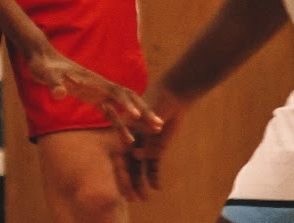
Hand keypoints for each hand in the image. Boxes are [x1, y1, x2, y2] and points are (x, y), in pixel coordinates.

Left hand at [27, 49, 163, 145]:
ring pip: (123, 106)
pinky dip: (121, 123)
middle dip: (144, 110)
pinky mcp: (92, 97)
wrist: (41, 59)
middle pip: (128, 98)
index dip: (127, 104)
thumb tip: (59, 93)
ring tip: (153, 132)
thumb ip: (54, 84)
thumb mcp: (46, 75)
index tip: (139, 117)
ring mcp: (97, 92)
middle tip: (159, 125)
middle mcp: (100, 85)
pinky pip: (111, 112)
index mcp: (93, 80)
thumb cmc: (44, 66)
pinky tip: (127, 138)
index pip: (116, 92)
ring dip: (138, 118)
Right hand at [111, 85, 187, 201]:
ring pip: (141, 168)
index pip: (121, 157)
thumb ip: (140, 137)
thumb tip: (137, 154)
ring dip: (142, 182)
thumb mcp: (145, 116)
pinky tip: (157, 187)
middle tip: (133, 198)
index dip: (122, 172)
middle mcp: (133, 141)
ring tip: (145, 197)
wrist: (172, 95)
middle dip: (131, 182)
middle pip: (130, 166)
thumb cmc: (156, 101)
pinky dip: (155, 175)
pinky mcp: (157, 147)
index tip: (123, 184)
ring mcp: (145, 145)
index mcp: (126, 133)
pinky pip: (154, 165)